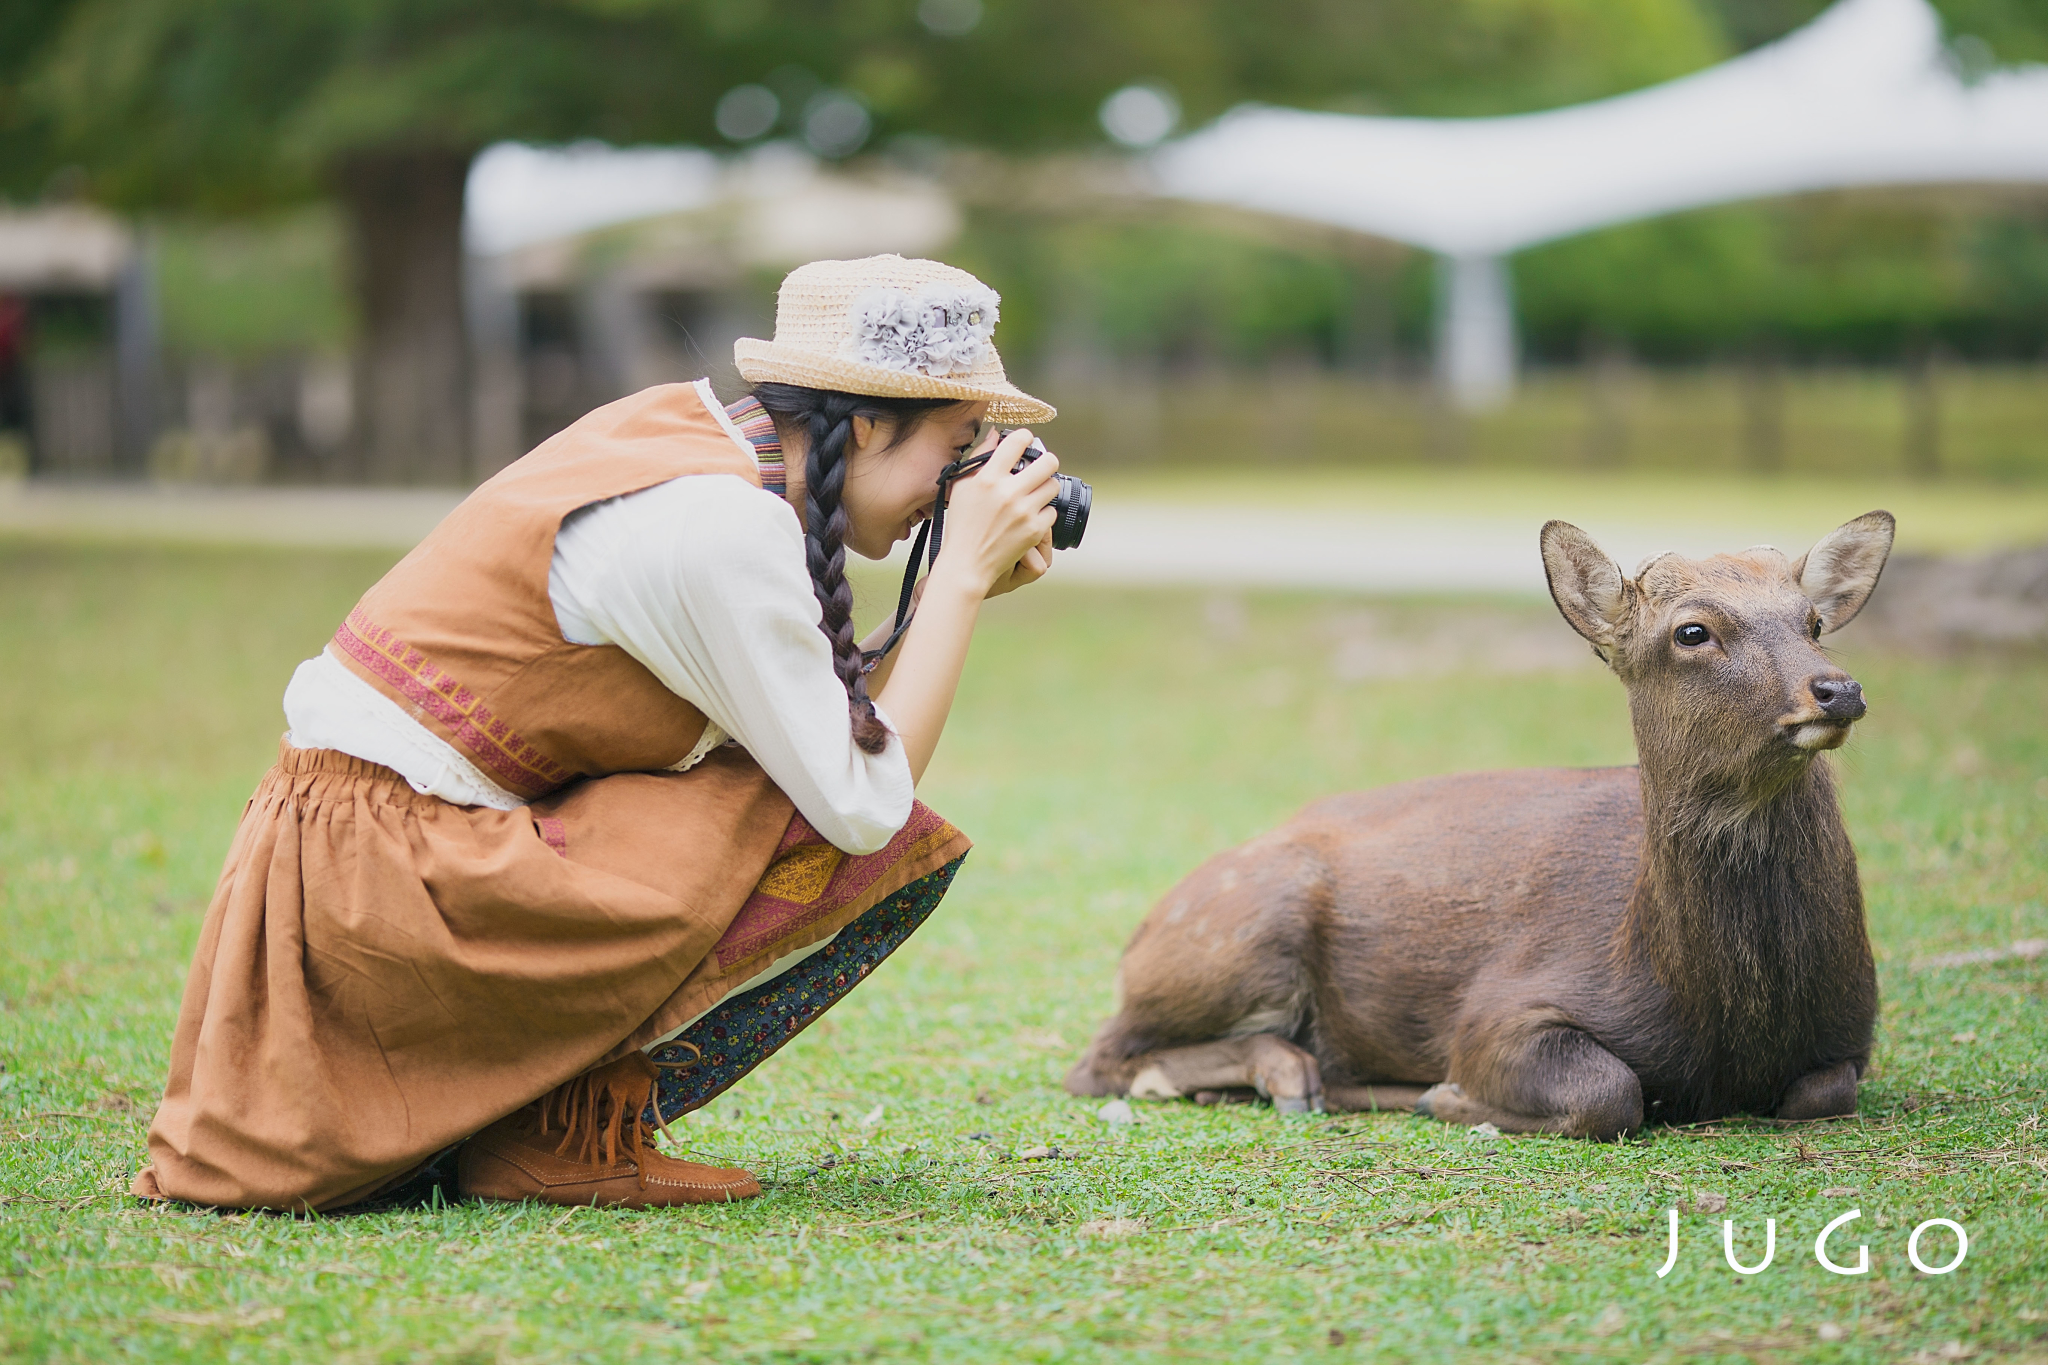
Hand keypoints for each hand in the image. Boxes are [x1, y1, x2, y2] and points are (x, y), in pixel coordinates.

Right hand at [930, 428, 1057, 598]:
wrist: (967, 563)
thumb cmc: (962, 525)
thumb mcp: (962, 487)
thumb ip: (979, 458)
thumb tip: (995, 435)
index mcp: (988, 478)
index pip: (1017, 442)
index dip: (1026, 437)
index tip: (1027, 441)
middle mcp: (1007, 492)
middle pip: (1048, 462)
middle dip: (1047, 462)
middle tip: (1042, 468)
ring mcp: (1023, 512)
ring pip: (1053, 486)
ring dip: (1046, 488)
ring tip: (1035, 494)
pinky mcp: (1034, 530)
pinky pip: (1051, 512)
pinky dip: (1043, 514)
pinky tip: (1030, 517)